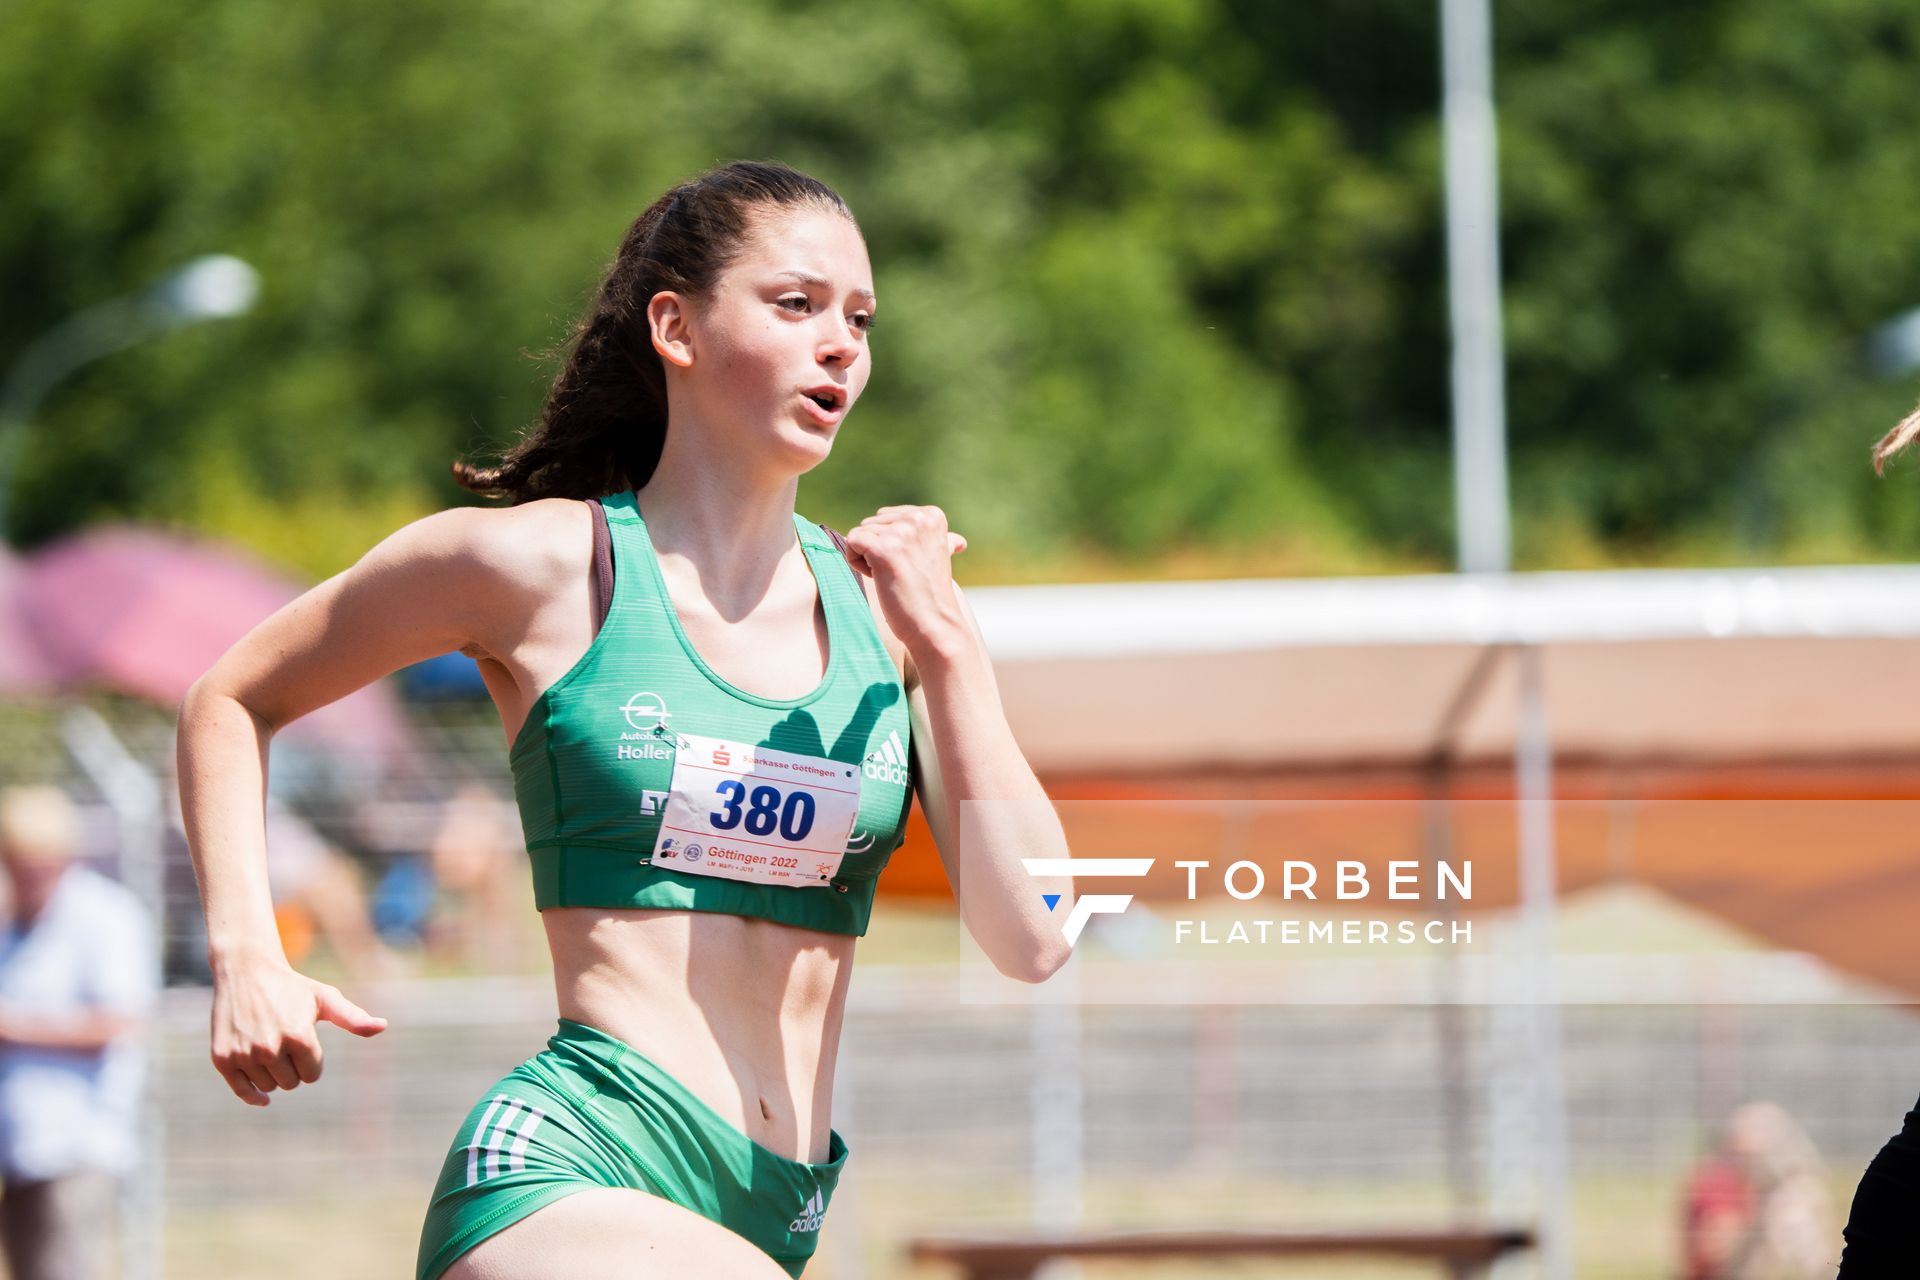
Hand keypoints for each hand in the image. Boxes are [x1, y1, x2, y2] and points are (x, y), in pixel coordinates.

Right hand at [209, 957, 385, 1105]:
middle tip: (285, 1041)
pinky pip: (242, 1092)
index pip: (312, 1074)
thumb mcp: (324, 999)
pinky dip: (253, 1096)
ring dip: (273, 1074)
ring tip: (268, 1045)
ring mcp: (243, 1055)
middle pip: (291, 1084)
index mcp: (298, 1036)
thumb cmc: (291, 987)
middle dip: (293, 1067)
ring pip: (269, 1088)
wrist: (246, 972)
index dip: (312, 1060)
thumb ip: (352, 1017)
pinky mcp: (222, 1059)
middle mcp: (268, 1048)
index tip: (305, 1040)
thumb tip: (383, 1026)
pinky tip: (263, 1099)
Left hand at [839, 505, 968, 656]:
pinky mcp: (883, 548)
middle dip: (877, 549)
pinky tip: (877, 577)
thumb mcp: (939, 559)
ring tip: (893, 577)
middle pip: (871, 523)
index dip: (890, 544)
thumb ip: (939, 541)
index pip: (886, 517)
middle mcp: (918, 518)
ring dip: (867, 559)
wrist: (934, 624)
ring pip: (860, 533)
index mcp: (932, 515)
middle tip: (901, 573)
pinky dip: (855, 562)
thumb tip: (956, 541)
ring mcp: (901, 532)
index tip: (910, 564)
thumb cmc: (932, 596)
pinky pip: (851, 541)